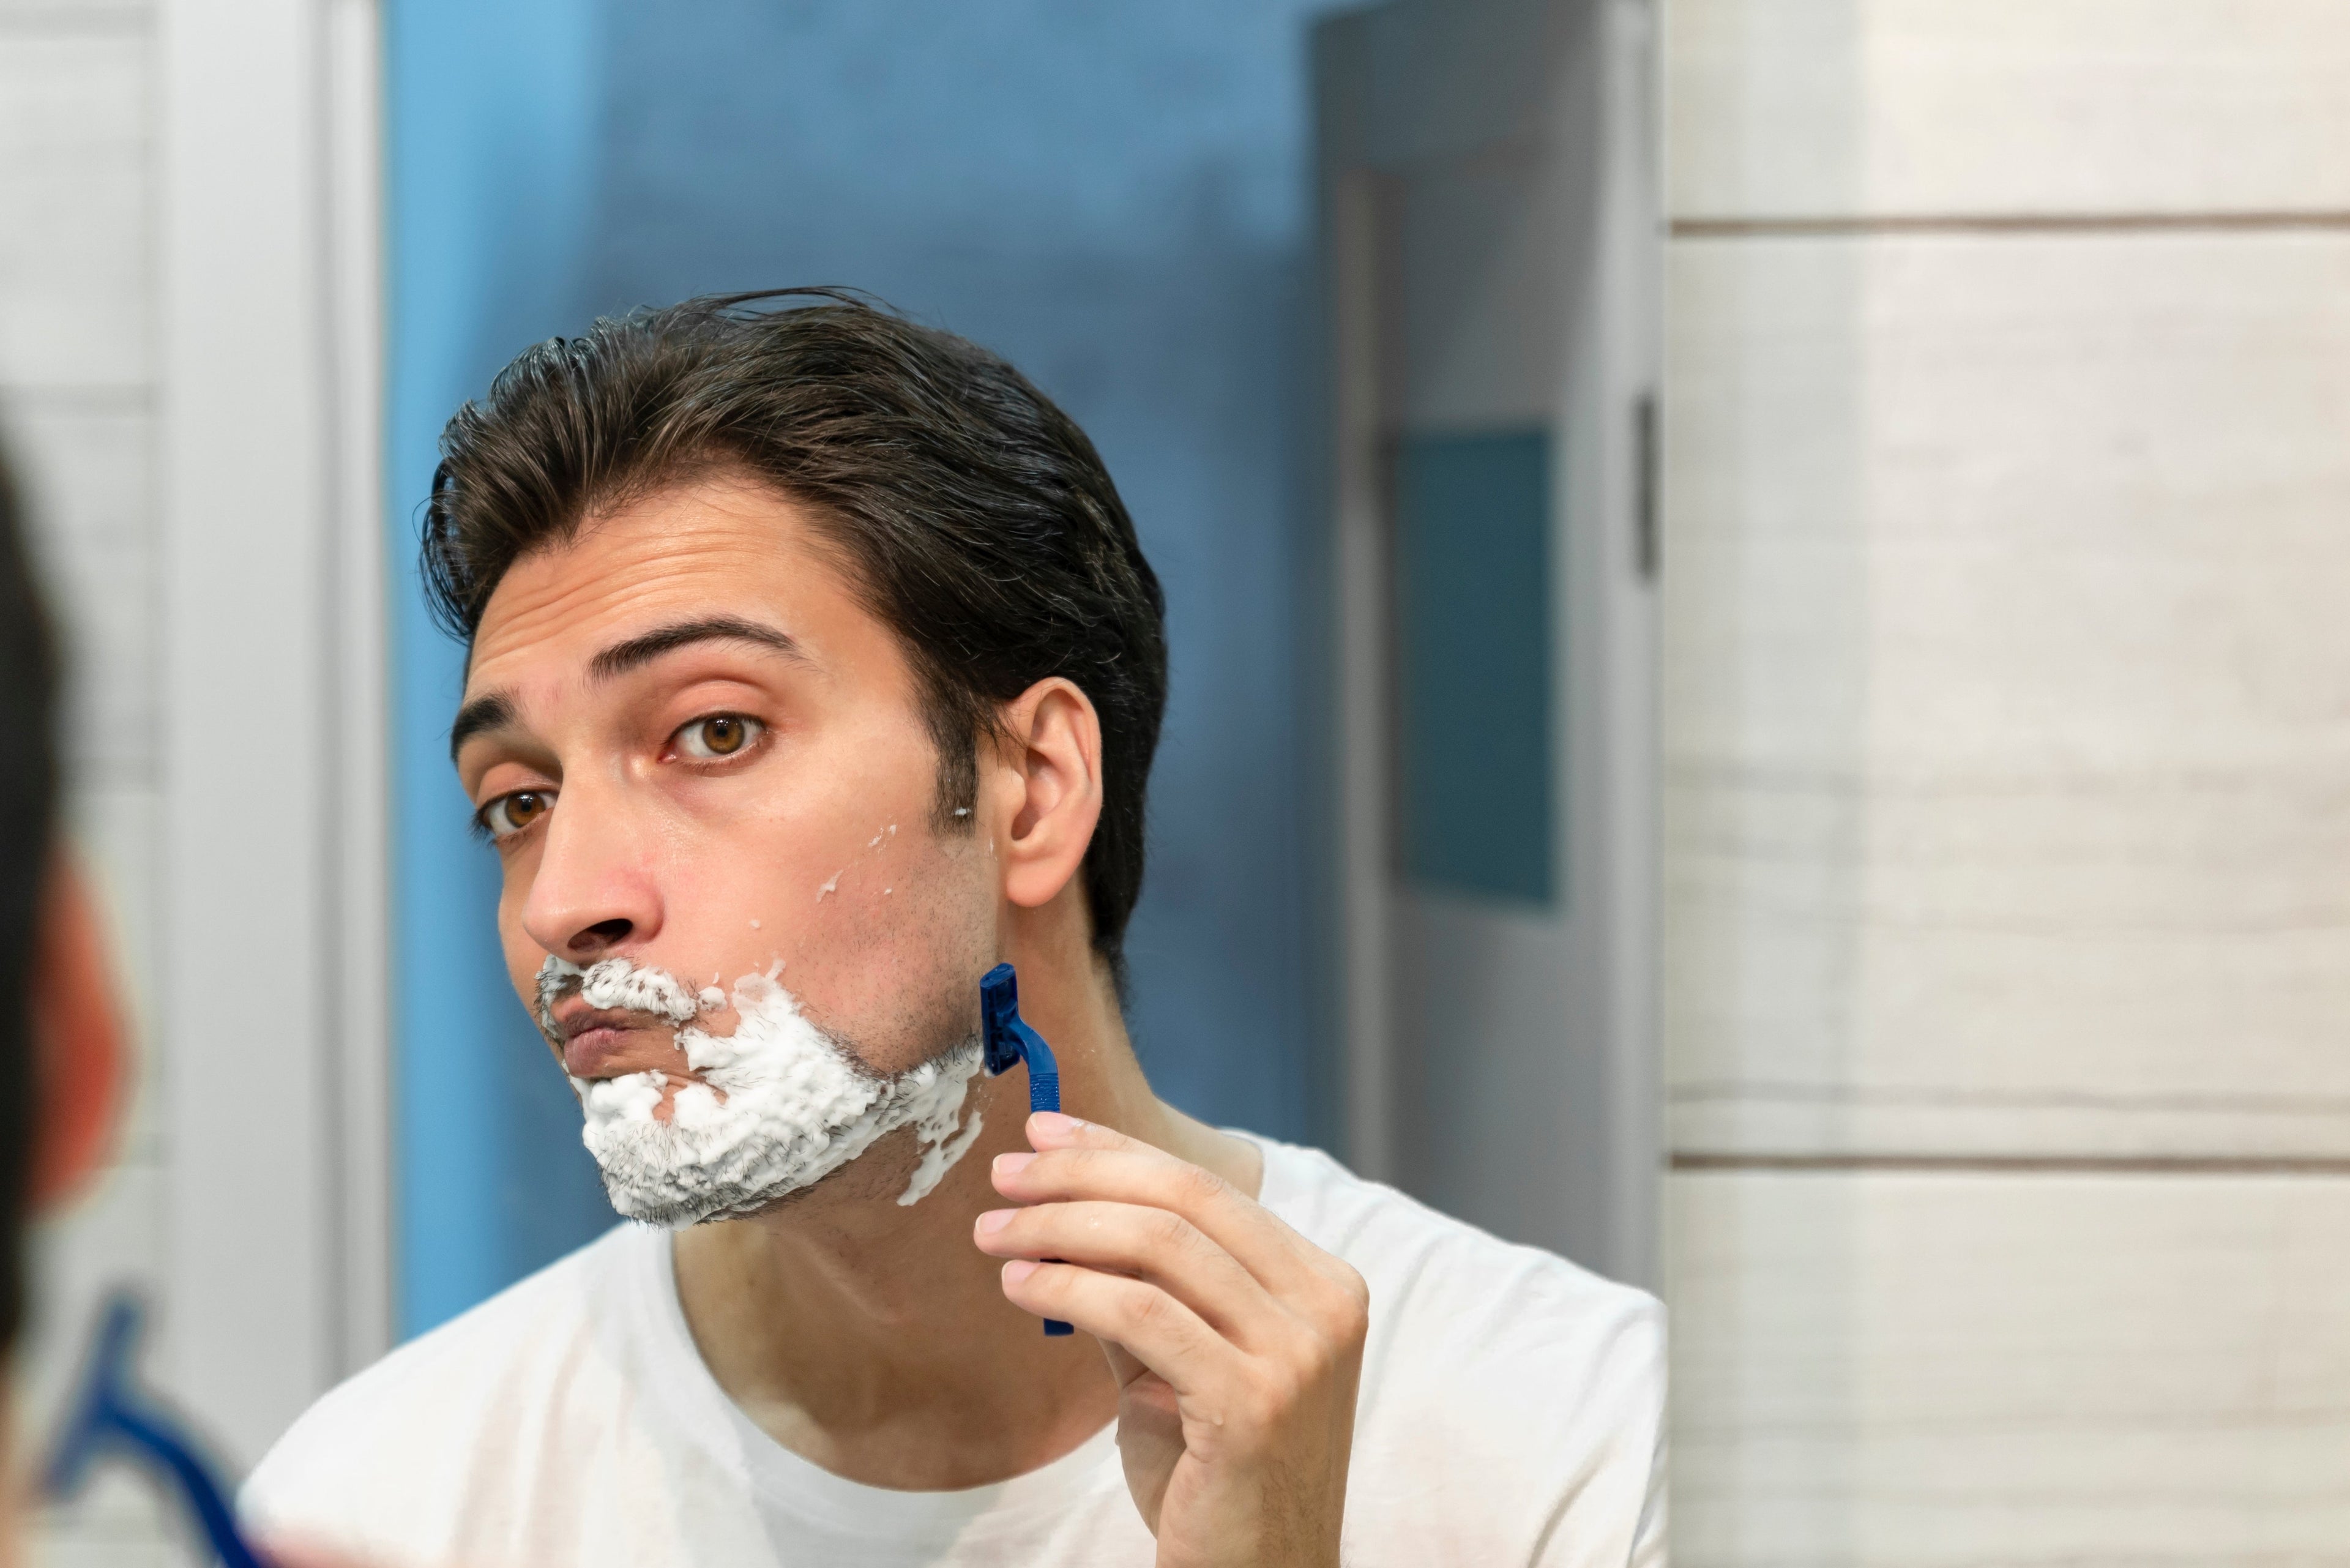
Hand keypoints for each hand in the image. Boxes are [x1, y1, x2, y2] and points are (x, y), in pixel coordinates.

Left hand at [976, 1112, 1368, 1567]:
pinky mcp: (1256, 1403)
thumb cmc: (1214, 1480)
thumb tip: (1061, 1212)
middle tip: (1003, 1175)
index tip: (1044, 1134)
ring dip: (1061, 1228)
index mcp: (1319, 1284)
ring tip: (994, 1234)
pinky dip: (1072, 1288)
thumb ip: (1143, 1291)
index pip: (1208, 1189)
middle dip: (1082, 1176)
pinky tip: (1022, 1287)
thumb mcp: (1180, 1366)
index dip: (1119, 1151)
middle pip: (1186, 1201)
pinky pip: (1144, 1316)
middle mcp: (1325, 1306)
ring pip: (1162, 1248)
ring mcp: (1299, 1354)